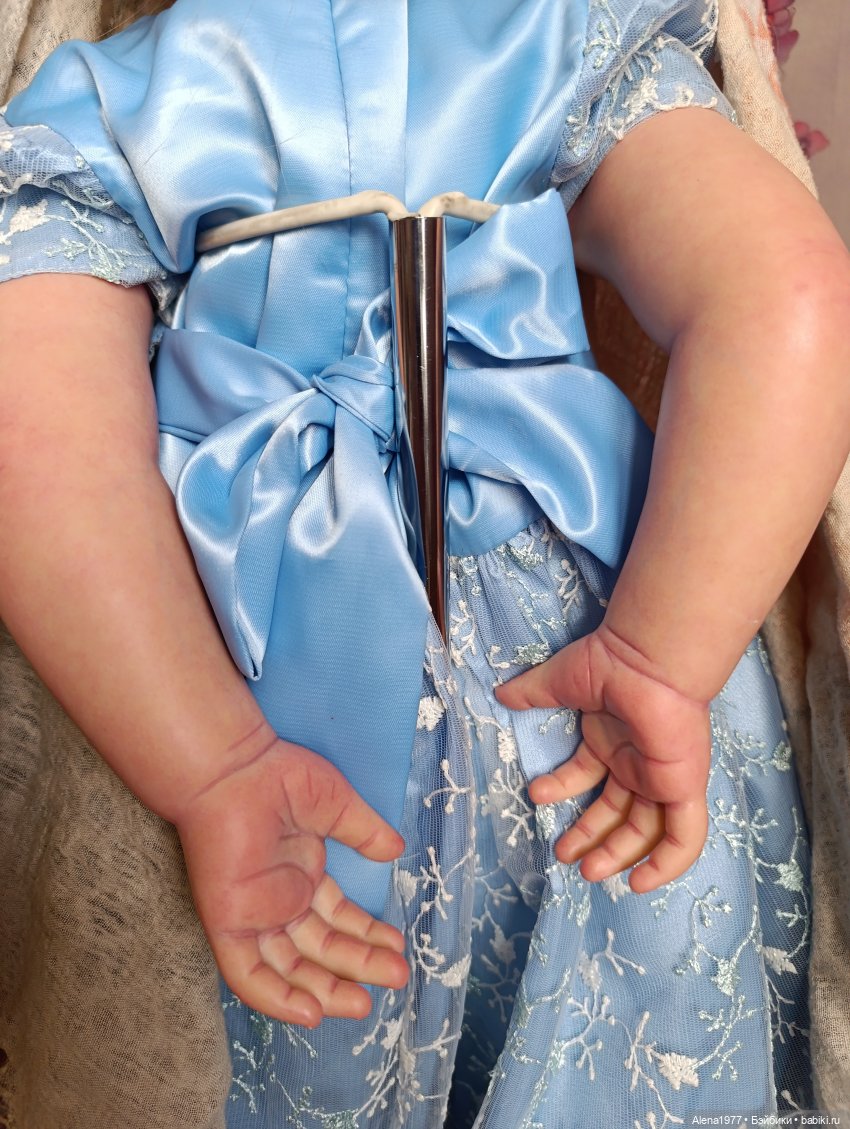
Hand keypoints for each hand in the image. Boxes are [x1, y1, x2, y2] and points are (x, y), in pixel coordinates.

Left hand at [175, 734, 408, 1026]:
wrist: (234, 769)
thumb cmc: (279, 776)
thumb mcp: (337, 806)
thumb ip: (364, 832)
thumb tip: (395, 851)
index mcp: (302, 872)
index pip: (337, 918)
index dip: (367, 935)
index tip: (396, 945)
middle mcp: (279, 899)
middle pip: (320, 948)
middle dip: (357, 965)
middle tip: (396, 977)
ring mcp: (255, 913)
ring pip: (291, 967)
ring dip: (327, 989)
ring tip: (365, 1003)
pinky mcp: (229, 922)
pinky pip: (248, 973)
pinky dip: (276, 998)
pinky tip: (310, 1014)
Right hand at [495, 623, 710, 892]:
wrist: (648, 660)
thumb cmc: (608, 664)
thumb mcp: (560, 681)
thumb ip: (530, 692)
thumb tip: (500, 695)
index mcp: (611, 739)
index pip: (586, 775)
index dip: (561, 789)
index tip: (536, 797)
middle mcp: (637, 762)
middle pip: (616, 812)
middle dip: (589, 836)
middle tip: (564, 855)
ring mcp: (662, 777)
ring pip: (645, 830)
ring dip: (618, 855)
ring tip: (588, 871)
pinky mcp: (683, 788)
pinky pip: (683, 838)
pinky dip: (665, 865)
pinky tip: (638, 883)